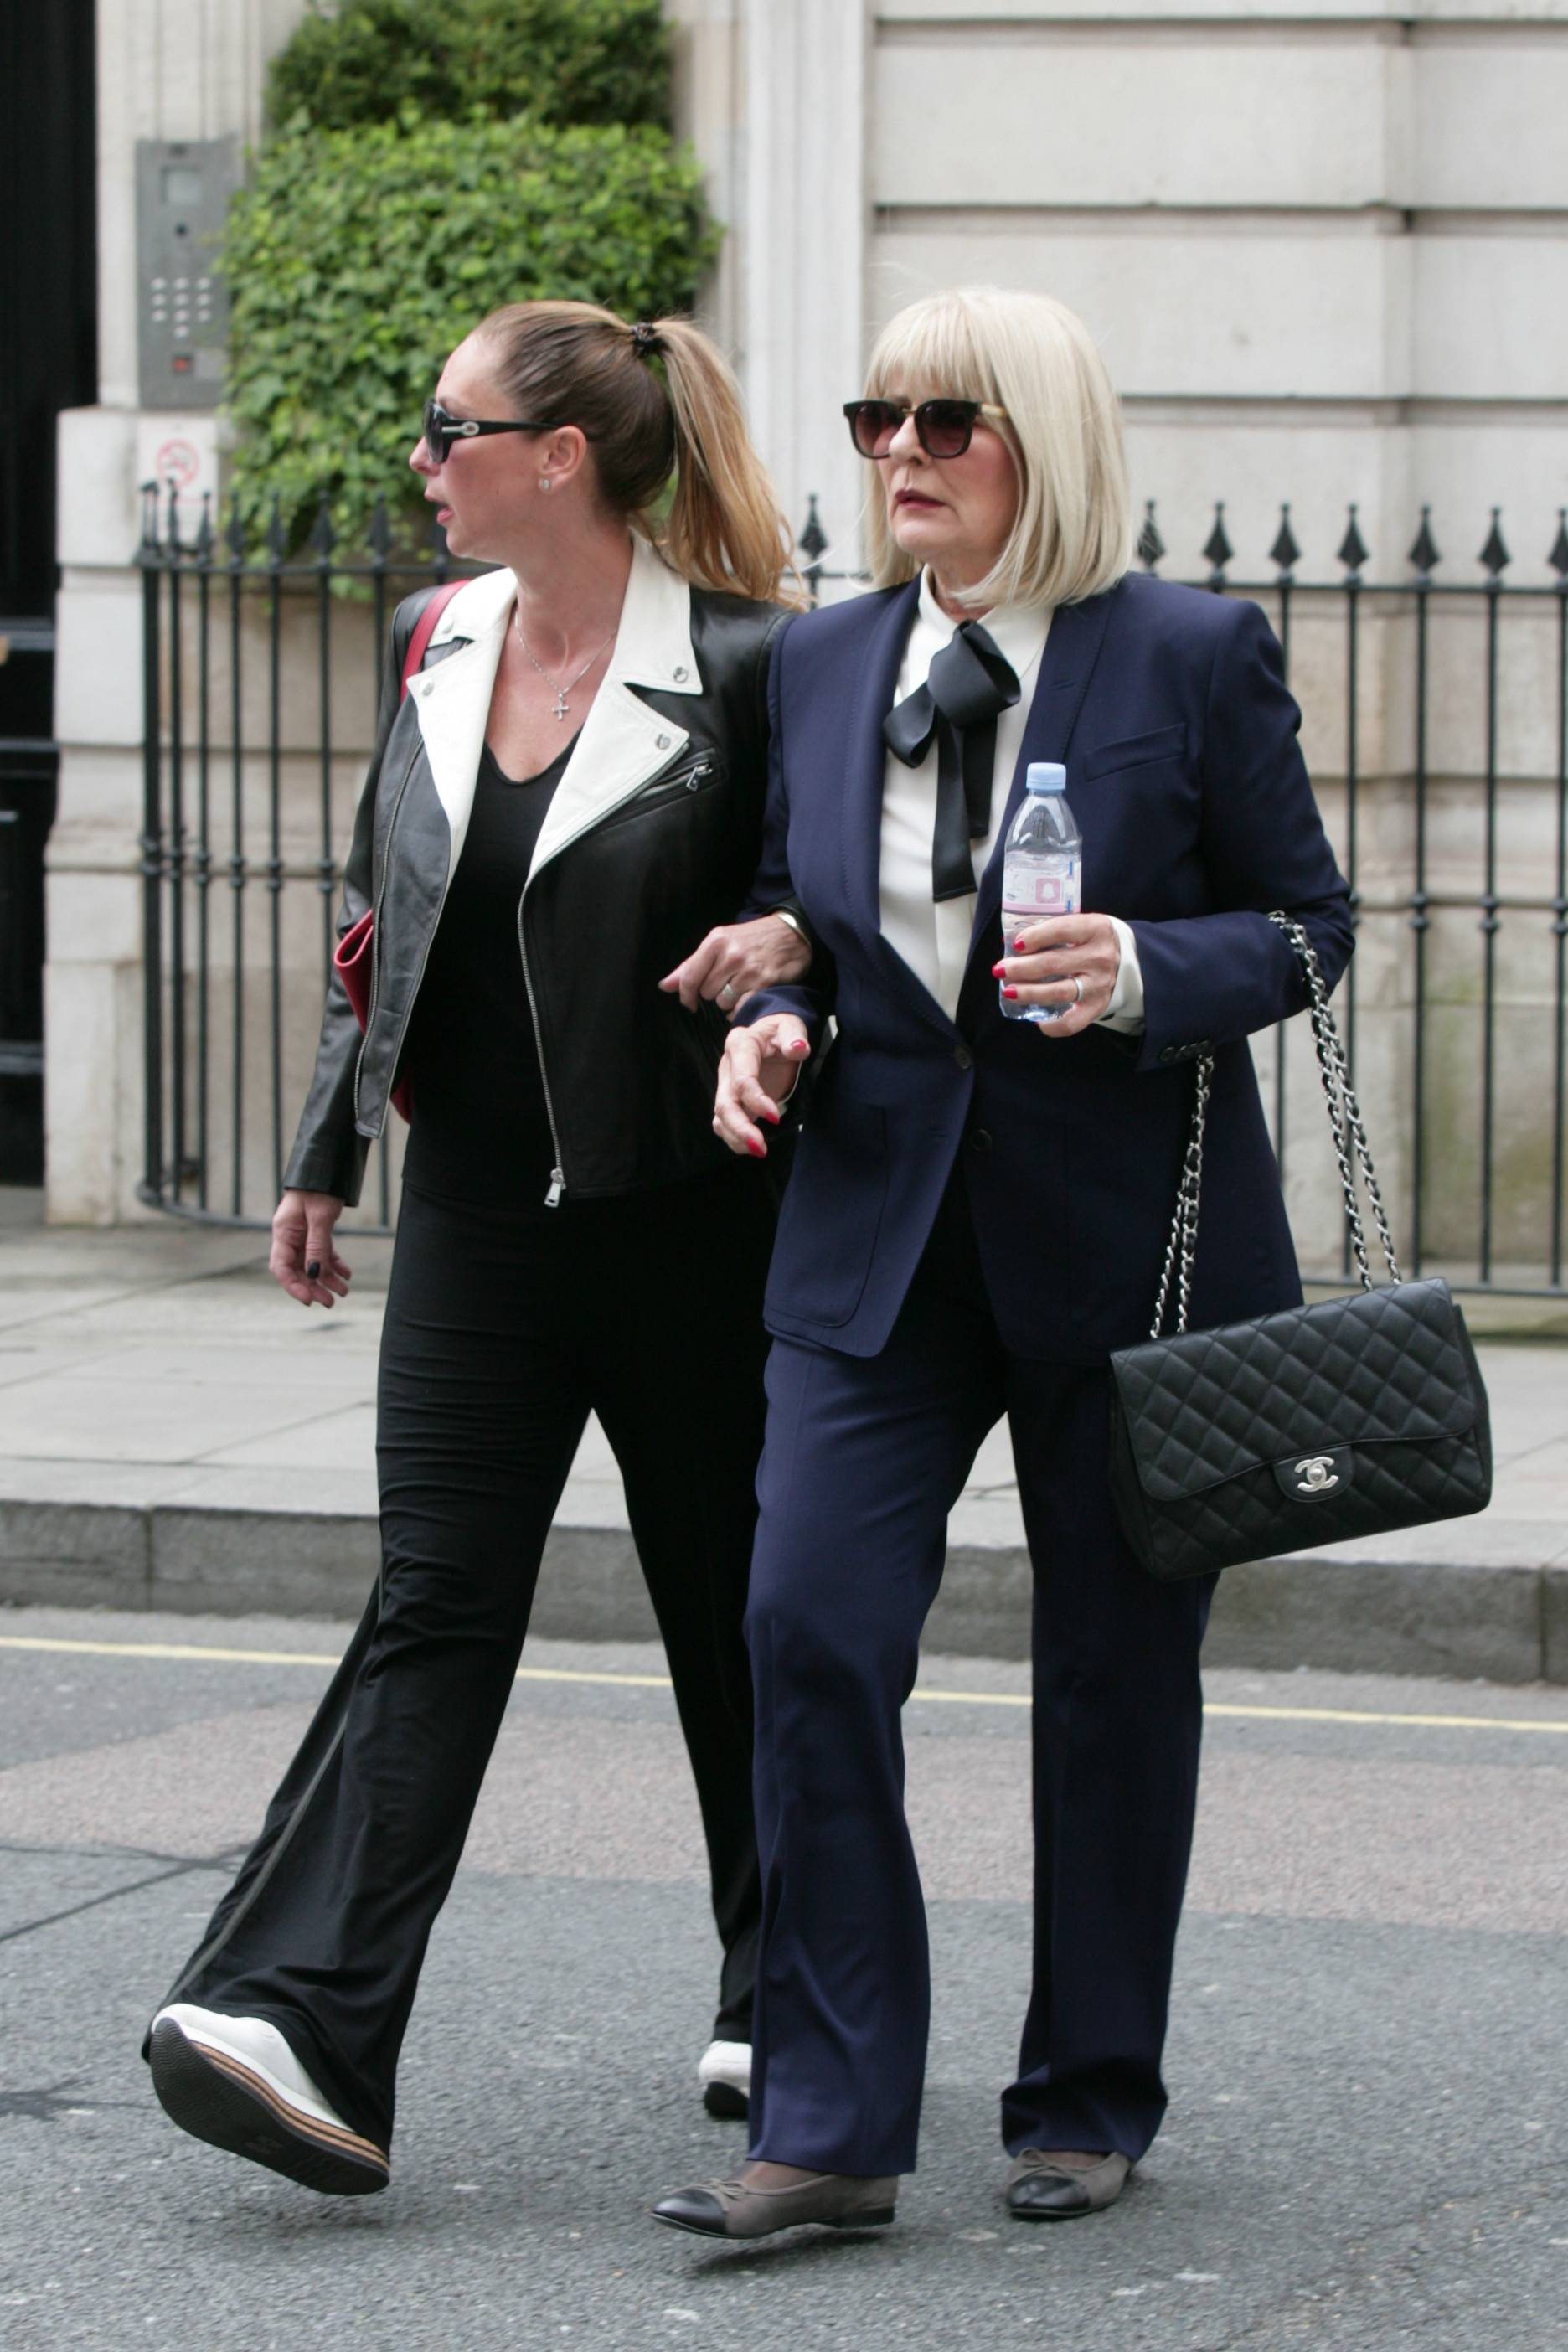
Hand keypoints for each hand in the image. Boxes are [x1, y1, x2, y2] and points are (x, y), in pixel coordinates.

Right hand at [270, 1188, 350, 1307]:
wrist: (327, 1167)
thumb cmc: (320, 1189)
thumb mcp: (320, 1217)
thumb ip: (316, 1246)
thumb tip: (314, 1274)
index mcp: (283, 1232)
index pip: (281, 1267)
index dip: (293, 1286)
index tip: (309, 1300)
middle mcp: (290, 1236)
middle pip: (297, 1269)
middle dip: (313, 1287)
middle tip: (330, 1302)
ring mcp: (302, 1234)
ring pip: (312, 1263)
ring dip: (327, 1279)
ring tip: (344, 1291)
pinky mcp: (315, 1231)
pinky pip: (322, 1253)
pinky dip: (334, 1264)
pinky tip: (346, 1274)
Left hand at [660, 911, 810, 1015]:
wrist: (791, 933)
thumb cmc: (751, 938)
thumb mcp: (720, 941)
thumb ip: (691, 965)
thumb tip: (665, 986)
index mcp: (716, 941)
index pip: (689, 977)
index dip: (685, 995)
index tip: (689, 1002)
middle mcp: (731, 955)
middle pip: (706, 992)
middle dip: (713, 992)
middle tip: (727, 981)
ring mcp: (748, 970)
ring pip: (723, 1002)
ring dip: (728, 1001)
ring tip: (739, 987)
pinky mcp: (764, 984)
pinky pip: (740, 1008)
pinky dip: (740, 1009)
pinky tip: (747, 997)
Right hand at [713, 1016, 811, 1156]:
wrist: (771, 1034)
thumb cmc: (781, 1031)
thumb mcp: (791, 1026)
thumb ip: (794, 1036)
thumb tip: (798, 1049)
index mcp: (740, 1045)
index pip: (741, 1080)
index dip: (755, 1101)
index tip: (775, 1118)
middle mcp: (728, 1067)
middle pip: (724, 1103)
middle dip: (740, 1128)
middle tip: (760, 1147)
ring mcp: (726, 1085)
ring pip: (721, 1117)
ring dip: (736, 1137)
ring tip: (760, 1150)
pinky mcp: (731, 1099)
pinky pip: (725, 1123)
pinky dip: (736, 1138)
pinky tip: (754, 1146)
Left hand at [994, 912, 1121, 1036]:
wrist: (1125, 958)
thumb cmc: (1089, 940)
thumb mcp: (1078, 926)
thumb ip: (1050, 932)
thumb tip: (1010, 945)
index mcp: (1095, 929)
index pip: (1061, 930)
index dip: (1035, 937)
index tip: (1015, 944)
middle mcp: (1100, 957)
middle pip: (1053, 963)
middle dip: (1021, 968)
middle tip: (1000, 969)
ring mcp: (1100, 984)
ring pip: (1059, 992)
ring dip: (1029, 993)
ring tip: (1009, 991)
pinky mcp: (1097, 1006)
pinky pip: (1072, 1023)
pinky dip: (1052, 1025)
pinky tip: (1035, 1019)